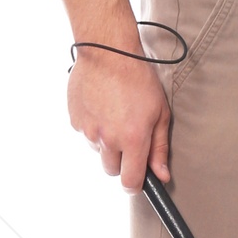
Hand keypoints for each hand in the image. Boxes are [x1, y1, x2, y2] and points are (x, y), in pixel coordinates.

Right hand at [67, 48, 171, 191]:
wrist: (108, 51)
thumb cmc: (139, 79)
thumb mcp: (160, 113)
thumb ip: (160, 148)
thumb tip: (162, 176)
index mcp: (132, 139)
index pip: (130, 182)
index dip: (135, 186)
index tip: (138, 181)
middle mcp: (107, 139)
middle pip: (112, 170)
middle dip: (121, 161)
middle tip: (130, 137)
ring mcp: (88, 130)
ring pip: (98, 151)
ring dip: (106, 142)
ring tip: (116, 114)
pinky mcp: (75, 120)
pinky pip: (85, 134)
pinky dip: (94, 126)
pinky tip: (102, 107)